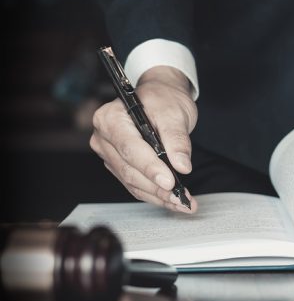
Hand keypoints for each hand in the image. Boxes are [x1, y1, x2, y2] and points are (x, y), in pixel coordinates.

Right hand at [90, 66, 197, 212]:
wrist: (161, 97)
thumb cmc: (164, 99)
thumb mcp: (174, 113)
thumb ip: (177, 139)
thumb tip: (181, 166)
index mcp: (111, 119)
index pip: (130, 149)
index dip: (150, 168)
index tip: (170, 182)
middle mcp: (104, 138)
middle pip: (130, 170)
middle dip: (158, 188)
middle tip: (181, 198)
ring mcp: (110, 154)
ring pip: (133, 182)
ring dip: (158, 196)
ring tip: (183, 203)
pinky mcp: (120, 166)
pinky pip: (136, 185)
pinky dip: (155, 195)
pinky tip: (173, 201)